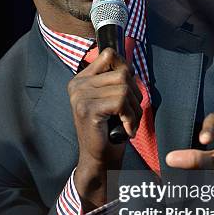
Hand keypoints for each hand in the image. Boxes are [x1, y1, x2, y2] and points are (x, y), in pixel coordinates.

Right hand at [68, 48, 142, 206]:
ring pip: (124, 88)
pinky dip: (131, 117)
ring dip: (135, 108)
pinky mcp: (88, 109)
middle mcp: (78, 85)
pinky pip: (122, 102)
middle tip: (131, 114)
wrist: (99, 159)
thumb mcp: (112, 99)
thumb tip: (130, 61)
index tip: (128, 91)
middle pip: (122, 72)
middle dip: (135, 94)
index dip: (126, 69)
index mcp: (81, 79)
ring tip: (129, 122)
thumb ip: (116, 79)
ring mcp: (80, 96)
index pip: (109, 54)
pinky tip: (126, 129)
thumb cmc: (109, 130)